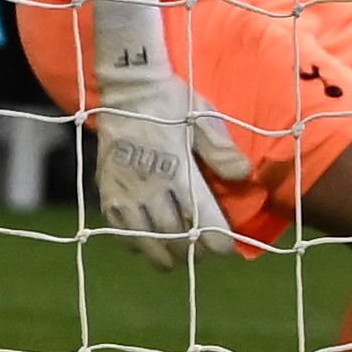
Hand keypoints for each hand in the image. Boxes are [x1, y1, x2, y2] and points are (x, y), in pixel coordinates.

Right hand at [86, 0, 249, 269]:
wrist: (128, 89)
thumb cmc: (172, 102)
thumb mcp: (204, 118)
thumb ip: (221, 151)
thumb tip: (245, 176)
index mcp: (177, 170)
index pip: (201, 219)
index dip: (215, 240)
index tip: (226, 248)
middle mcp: (149, 186)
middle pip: (173, 234)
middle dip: (192, 250)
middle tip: (204, 255)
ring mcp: (124, 190)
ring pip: (144, 236)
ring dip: (162, 252)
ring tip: (176, 261)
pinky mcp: (107, 189)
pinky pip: (118, 227)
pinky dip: (133, 241)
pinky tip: (144, 245)